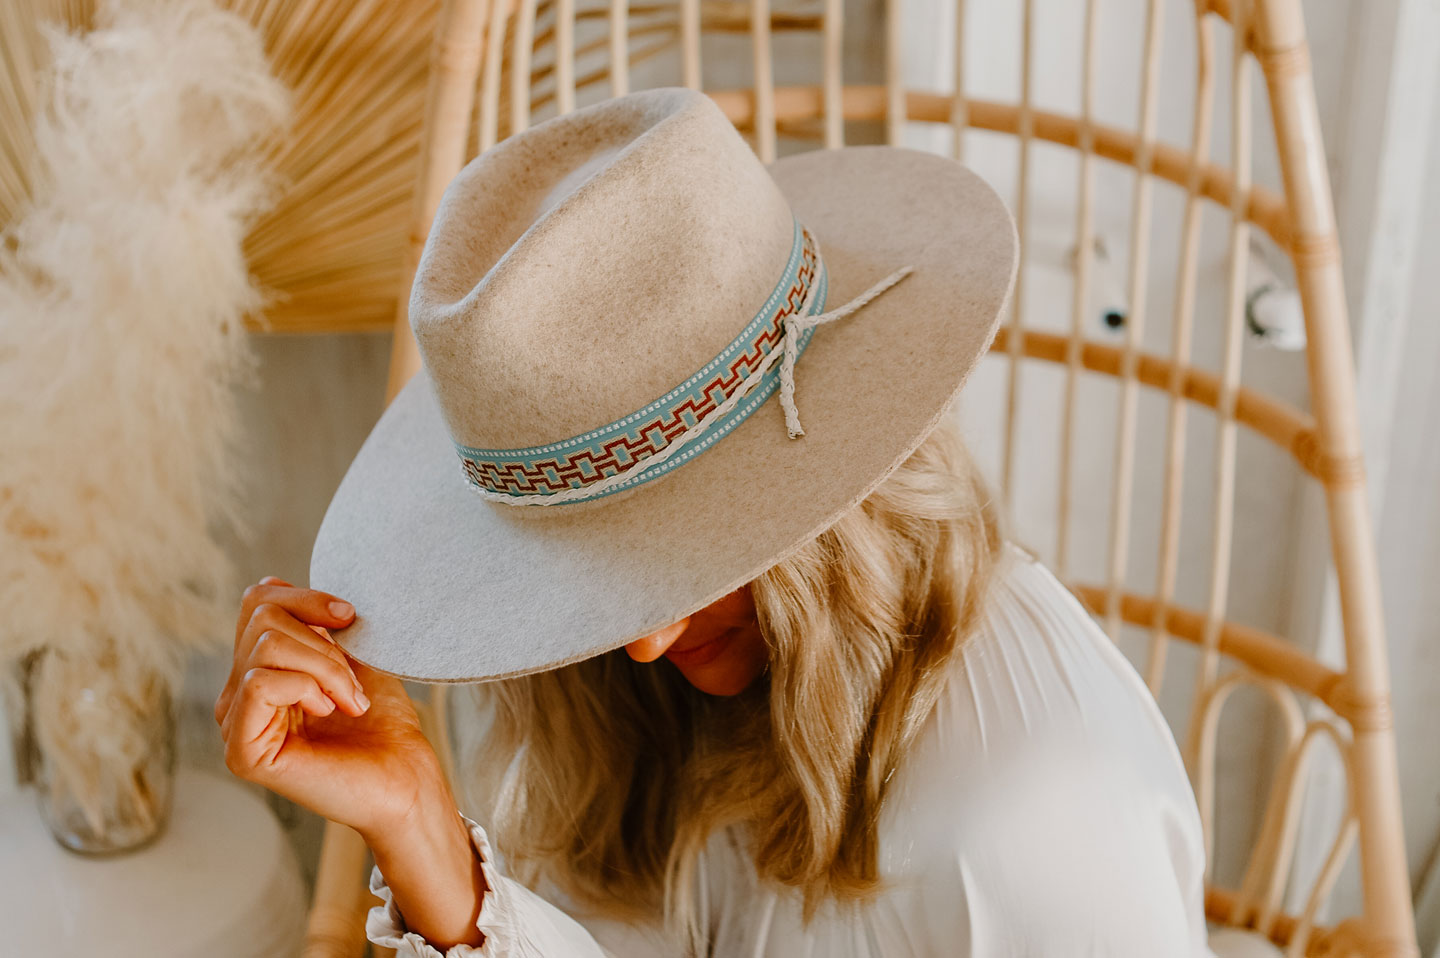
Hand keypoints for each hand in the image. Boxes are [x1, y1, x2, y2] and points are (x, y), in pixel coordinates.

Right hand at [215, 576, 449, 838]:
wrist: (406, 777)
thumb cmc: (385, 723)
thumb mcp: (350, 655)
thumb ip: (312, 623)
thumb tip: (272, 580)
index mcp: (260, 669)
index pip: (257, 601)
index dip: (306, 597)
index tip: (351, 618)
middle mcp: (238, 695)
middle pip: (259, 617)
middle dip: (322, 638)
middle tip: (354, 680)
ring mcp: (236, 723)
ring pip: (264, 647)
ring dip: (325, 666)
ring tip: (349, 700)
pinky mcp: (243, 751)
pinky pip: (260, 684)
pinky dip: (306, 686)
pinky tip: (328, 711)